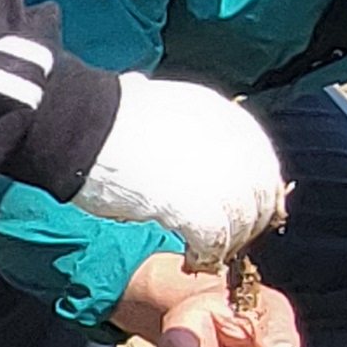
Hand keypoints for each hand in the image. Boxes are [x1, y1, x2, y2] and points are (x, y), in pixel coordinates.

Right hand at [76, 76, 288, 266]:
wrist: (83, 125)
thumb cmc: (105, 113)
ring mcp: (222, 177)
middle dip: (246, 223)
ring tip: (202, 252)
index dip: (253, 195)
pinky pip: (217, 242)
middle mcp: (236, 145)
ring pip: (244, 225)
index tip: (236, 213)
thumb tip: (141, 89)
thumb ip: (166, 109)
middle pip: (261, 198)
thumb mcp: (155, 96)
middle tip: (221, 239)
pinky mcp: (199, 207)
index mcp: (228, 118)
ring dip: (226, 244)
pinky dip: (206, 255)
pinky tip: (190, 258)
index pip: (264, 167)